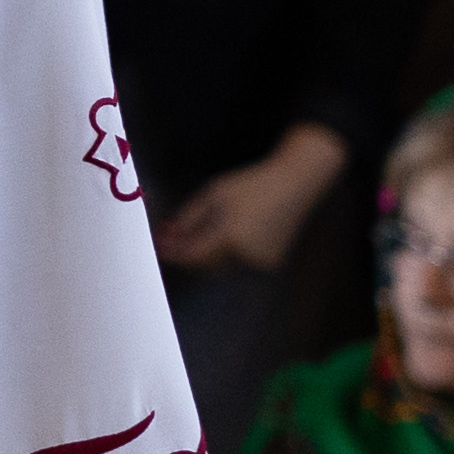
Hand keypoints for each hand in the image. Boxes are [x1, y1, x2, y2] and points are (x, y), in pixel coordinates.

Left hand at [157, 123, 346, 272]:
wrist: (294, 186)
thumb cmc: (251, 185)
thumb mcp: (213, 195)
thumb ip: (189, 219)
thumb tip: (168, 235)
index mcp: (230, 238)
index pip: (193, 257)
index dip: (174, 255)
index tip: (159, 247)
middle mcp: (245, 256)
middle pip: (205, 266)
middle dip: (187, 256)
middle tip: (171, 242)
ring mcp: (260, 263)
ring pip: (221, 267)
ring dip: (204, 257)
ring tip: (191, 238)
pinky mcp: (270, 263)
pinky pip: (239, 264)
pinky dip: (225, 256)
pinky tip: (219, 239)